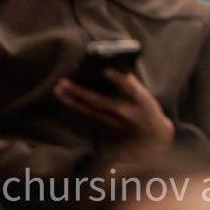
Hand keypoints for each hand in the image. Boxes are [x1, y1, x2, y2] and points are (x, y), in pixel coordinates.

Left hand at [53, 69, 173, 152]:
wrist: (150, 139)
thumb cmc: (147, 113)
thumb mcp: (146, 96)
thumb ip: (130, 83)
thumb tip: (113, 69)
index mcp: (138, 102)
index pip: (129, 88)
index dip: (118, 79)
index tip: (107, 70)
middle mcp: (124, 113)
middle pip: (99, 102)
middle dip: (79, 92)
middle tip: (63, 82)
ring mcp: (113, 124)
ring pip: (89, 112)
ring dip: (71, 102)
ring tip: (58, 91)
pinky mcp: (105, 130)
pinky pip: (87, 120)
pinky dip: (75, 112)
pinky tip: (65, 105)